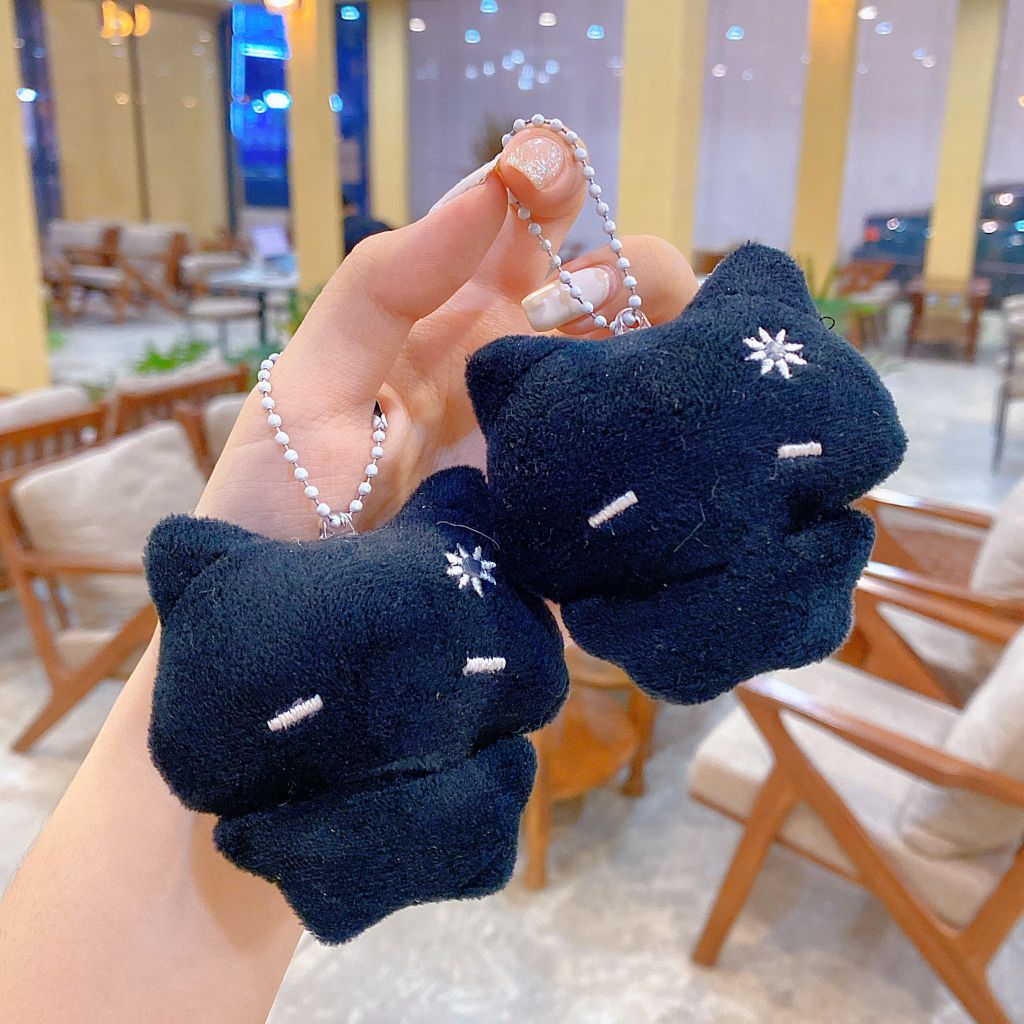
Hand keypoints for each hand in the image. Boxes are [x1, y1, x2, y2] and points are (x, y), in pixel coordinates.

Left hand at [198, 128, 697, 538]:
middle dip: (623, 271)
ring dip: (660, 343)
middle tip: (588, 302)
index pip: (522, 237)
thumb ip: (382, 285)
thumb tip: (481, 194)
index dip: (544, 188)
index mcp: (450, 330)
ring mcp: (554, 451)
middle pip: (607, 295)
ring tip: (632, 364)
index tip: (544, 178)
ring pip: (642, 371)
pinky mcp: (580, 525)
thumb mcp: (306, 384)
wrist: (290, 647)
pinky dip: (671, 438)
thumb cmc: (278, 511)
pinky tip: (666, 432)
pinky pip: (643, 470)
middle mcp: (516, 380)